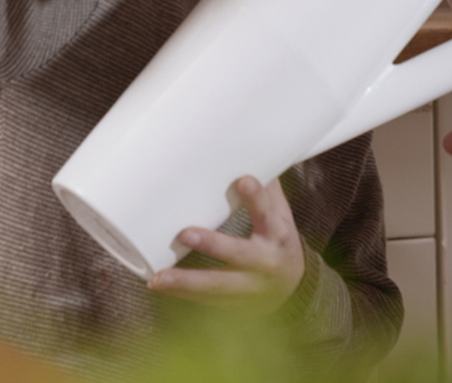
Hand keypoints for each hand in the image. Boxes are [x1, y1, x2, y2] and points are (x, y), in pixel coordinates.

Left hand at [148, 175, 305, 314]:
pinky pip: (206, 300)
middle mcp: (265, 261)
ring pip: (216, 285)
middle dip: (213, 245)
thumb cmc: (279, 240)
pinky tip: (158, 283)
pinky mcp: (234, 302)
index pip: (267, 212)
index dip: (256, 197)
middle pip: (239, 254)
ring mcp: (249, 286)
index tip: (243, 180)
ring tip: (158, 277)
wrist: (294, 287)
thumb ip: (265, 189)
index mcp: (278, 234)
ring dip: (185, 282)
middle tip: (185, 233)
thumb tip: (248, 149)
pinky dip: (182, 294)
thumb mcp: (280, 214)